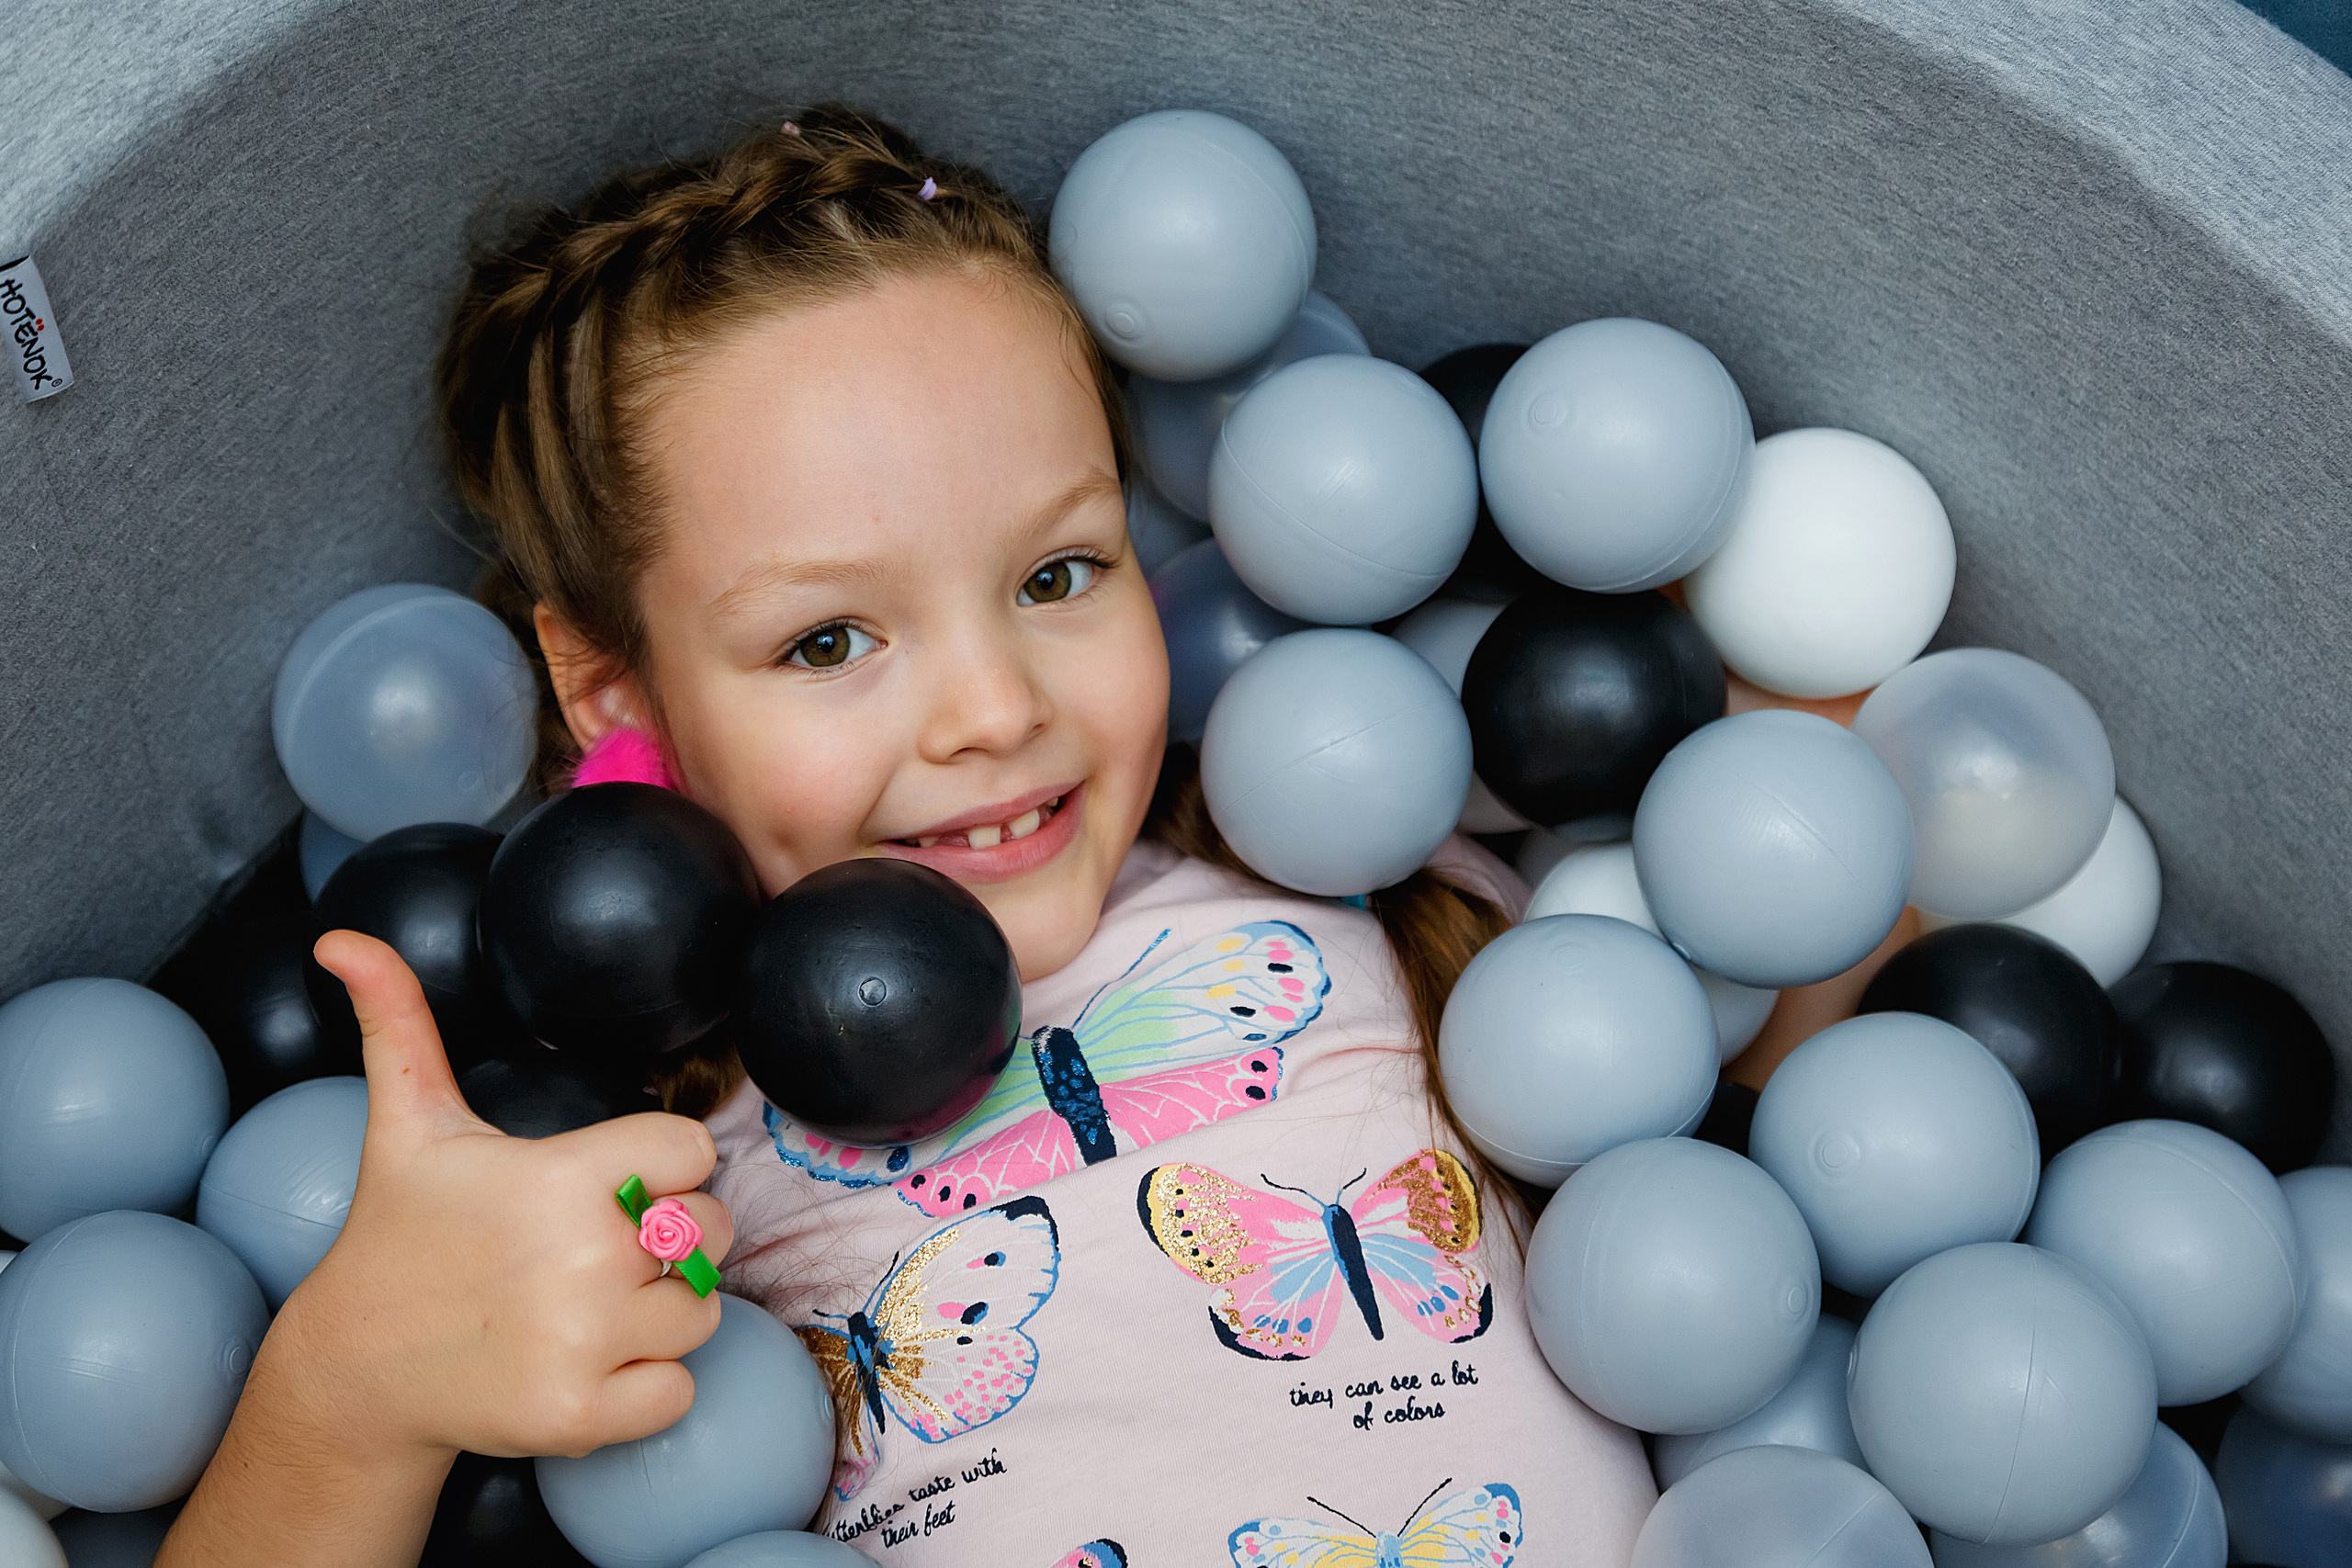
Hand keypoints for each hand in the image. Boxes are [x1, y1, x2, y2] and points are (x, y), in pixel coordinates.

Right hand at [280, 930, 733, 1461]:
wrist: (353, 1369)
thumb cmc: (399, 1233)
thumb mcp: (407, 1124)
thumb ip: (398, 1022)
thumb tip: (341, 935)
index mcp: (560, 1178)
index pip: (693, 1151)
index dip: (664, 1165)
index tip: (614, 1181)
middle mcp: (581, 1258)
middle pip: (711, 1231)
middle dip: (667, 1238)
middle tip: (594, 1249)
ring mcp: (582, 1342)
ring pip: (701, 1312)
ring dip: (659, 1314)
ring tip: (584, 1304)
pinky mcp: (580, 1416)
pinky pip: (679, 1391)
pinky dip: (649, 1386)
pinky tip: (586, 1361)